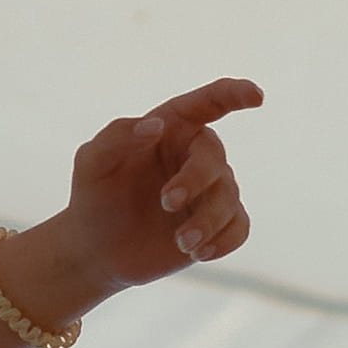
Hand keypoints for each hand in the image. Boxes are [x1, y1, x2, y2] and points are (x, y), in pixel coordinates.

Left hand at [59, 78, 262, 295]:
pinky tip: (200, 253)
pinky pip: (239, 228)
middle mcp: (195, 155)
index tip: (256, 96)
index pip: (209, 102)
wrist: (96, 250)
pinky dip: (225, 240)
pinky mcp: (217, 226)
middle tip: (165, 202)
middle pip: (214, 158)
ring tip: (181, 241)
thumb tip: (156, 127)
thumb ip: (118, 136)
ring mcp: (210, 191)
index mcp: (172, 128)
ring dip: (207, 220)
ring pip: (228, 198)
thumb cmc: (94, 196)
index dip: (234, 94)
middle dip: (195, 179)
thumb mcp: (92, 162)